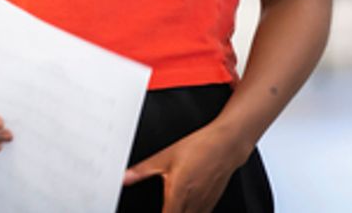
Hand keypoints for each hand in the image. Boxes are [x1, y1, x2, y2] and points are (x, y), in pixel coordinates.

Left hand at [122, 123, 248, 212]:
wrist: (227, 145)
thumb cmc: (199, 148)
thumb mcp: (165, 156)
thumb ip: (143, 170)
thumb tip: (125, 177)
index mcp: (178, 194)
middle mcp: (193, 203)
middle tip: (163, 208)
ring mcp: (204, 204)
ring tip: (173, 208)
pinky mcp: (212, 202)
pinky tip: (185, 209)